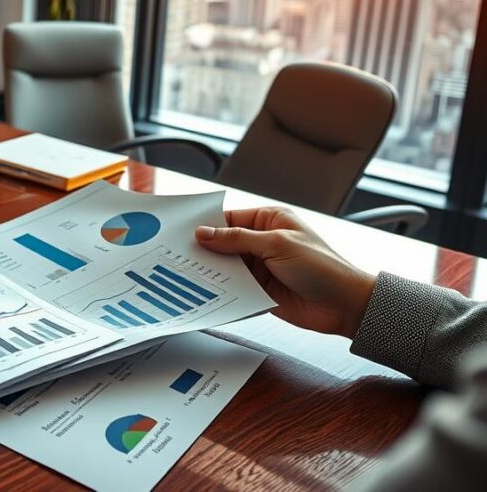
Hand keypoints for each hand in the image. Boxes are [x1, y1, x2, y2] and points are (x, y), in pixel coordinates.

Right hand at [195, 207, 375, 338]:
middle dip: (205, 249)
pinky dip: (220, 289)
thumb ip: (238, 239)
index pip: (230, 219)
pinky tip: (205, 290)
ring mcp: (260, 267)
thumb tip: (205, 233)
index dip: (208, 225)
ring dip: (211, 271)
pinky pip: (233, 287)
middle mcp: (263, 242)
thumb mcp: (278, 245)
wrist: (346, 306)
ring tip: (186, 273)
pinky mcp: (259, 290)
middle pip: (224, 243)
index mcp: (270, 221)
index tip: (184, 232)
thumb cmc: (324, 268)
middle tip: (179, 254)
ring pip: (226, 266)